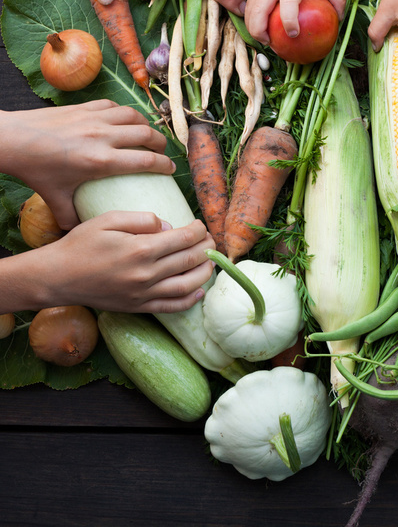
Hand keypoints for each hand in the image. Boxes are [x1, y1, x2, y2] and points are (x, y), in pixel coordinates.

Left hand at [0, 100, 173, 228]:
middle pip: (146, 135)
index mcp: (101, 161)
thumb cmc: (34, 170)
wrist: (12, 140)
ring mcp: (94, 119)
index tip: (170, 169)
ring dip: (145, 124)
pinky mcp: (84, 107)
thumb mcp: (55, 198)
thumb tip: (82, 231)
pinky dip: (124, 112)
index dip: (164, 164)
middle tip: (162, 151)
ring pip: (134, 116)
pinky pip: (114, 106)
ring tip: (147, 133)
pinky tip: (124, 120)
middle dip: (160, 143)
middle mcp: (103, 137)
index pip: (146, 161)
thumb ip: (71, 217)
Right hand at [27, 213, 214, 312]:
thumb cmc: (81, 244)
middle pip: (191, 260)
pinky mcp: (138, 307)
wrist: (56, 277)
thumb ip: (142, 219)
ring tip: (210, 261)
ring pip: (188, 285)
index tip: (200, 225)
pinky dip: (190, 300)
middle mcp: (146, 274)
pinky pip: (171, 307)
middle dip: (206, 247)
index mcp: (141, 249)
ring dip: (205, 273)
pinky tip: (199, 290)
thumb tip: (168, 225)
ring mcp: (143, 294)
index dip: (198, 230)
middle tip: (210, 240)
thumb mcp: (108, 219)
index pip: (184, 239)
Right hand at [244, 0, 344, 44]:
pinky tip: (264, 31)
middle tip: (274, 45)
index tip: (294, 34)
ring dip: (254, 30)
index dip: (289, 21)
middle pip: (257, 12)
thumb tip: (340, 20)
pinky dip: (252, 22)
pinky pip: (249, 8)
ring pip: (248, 12)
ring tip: (268, 41)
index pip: (287, 3)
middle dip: (261, 33)